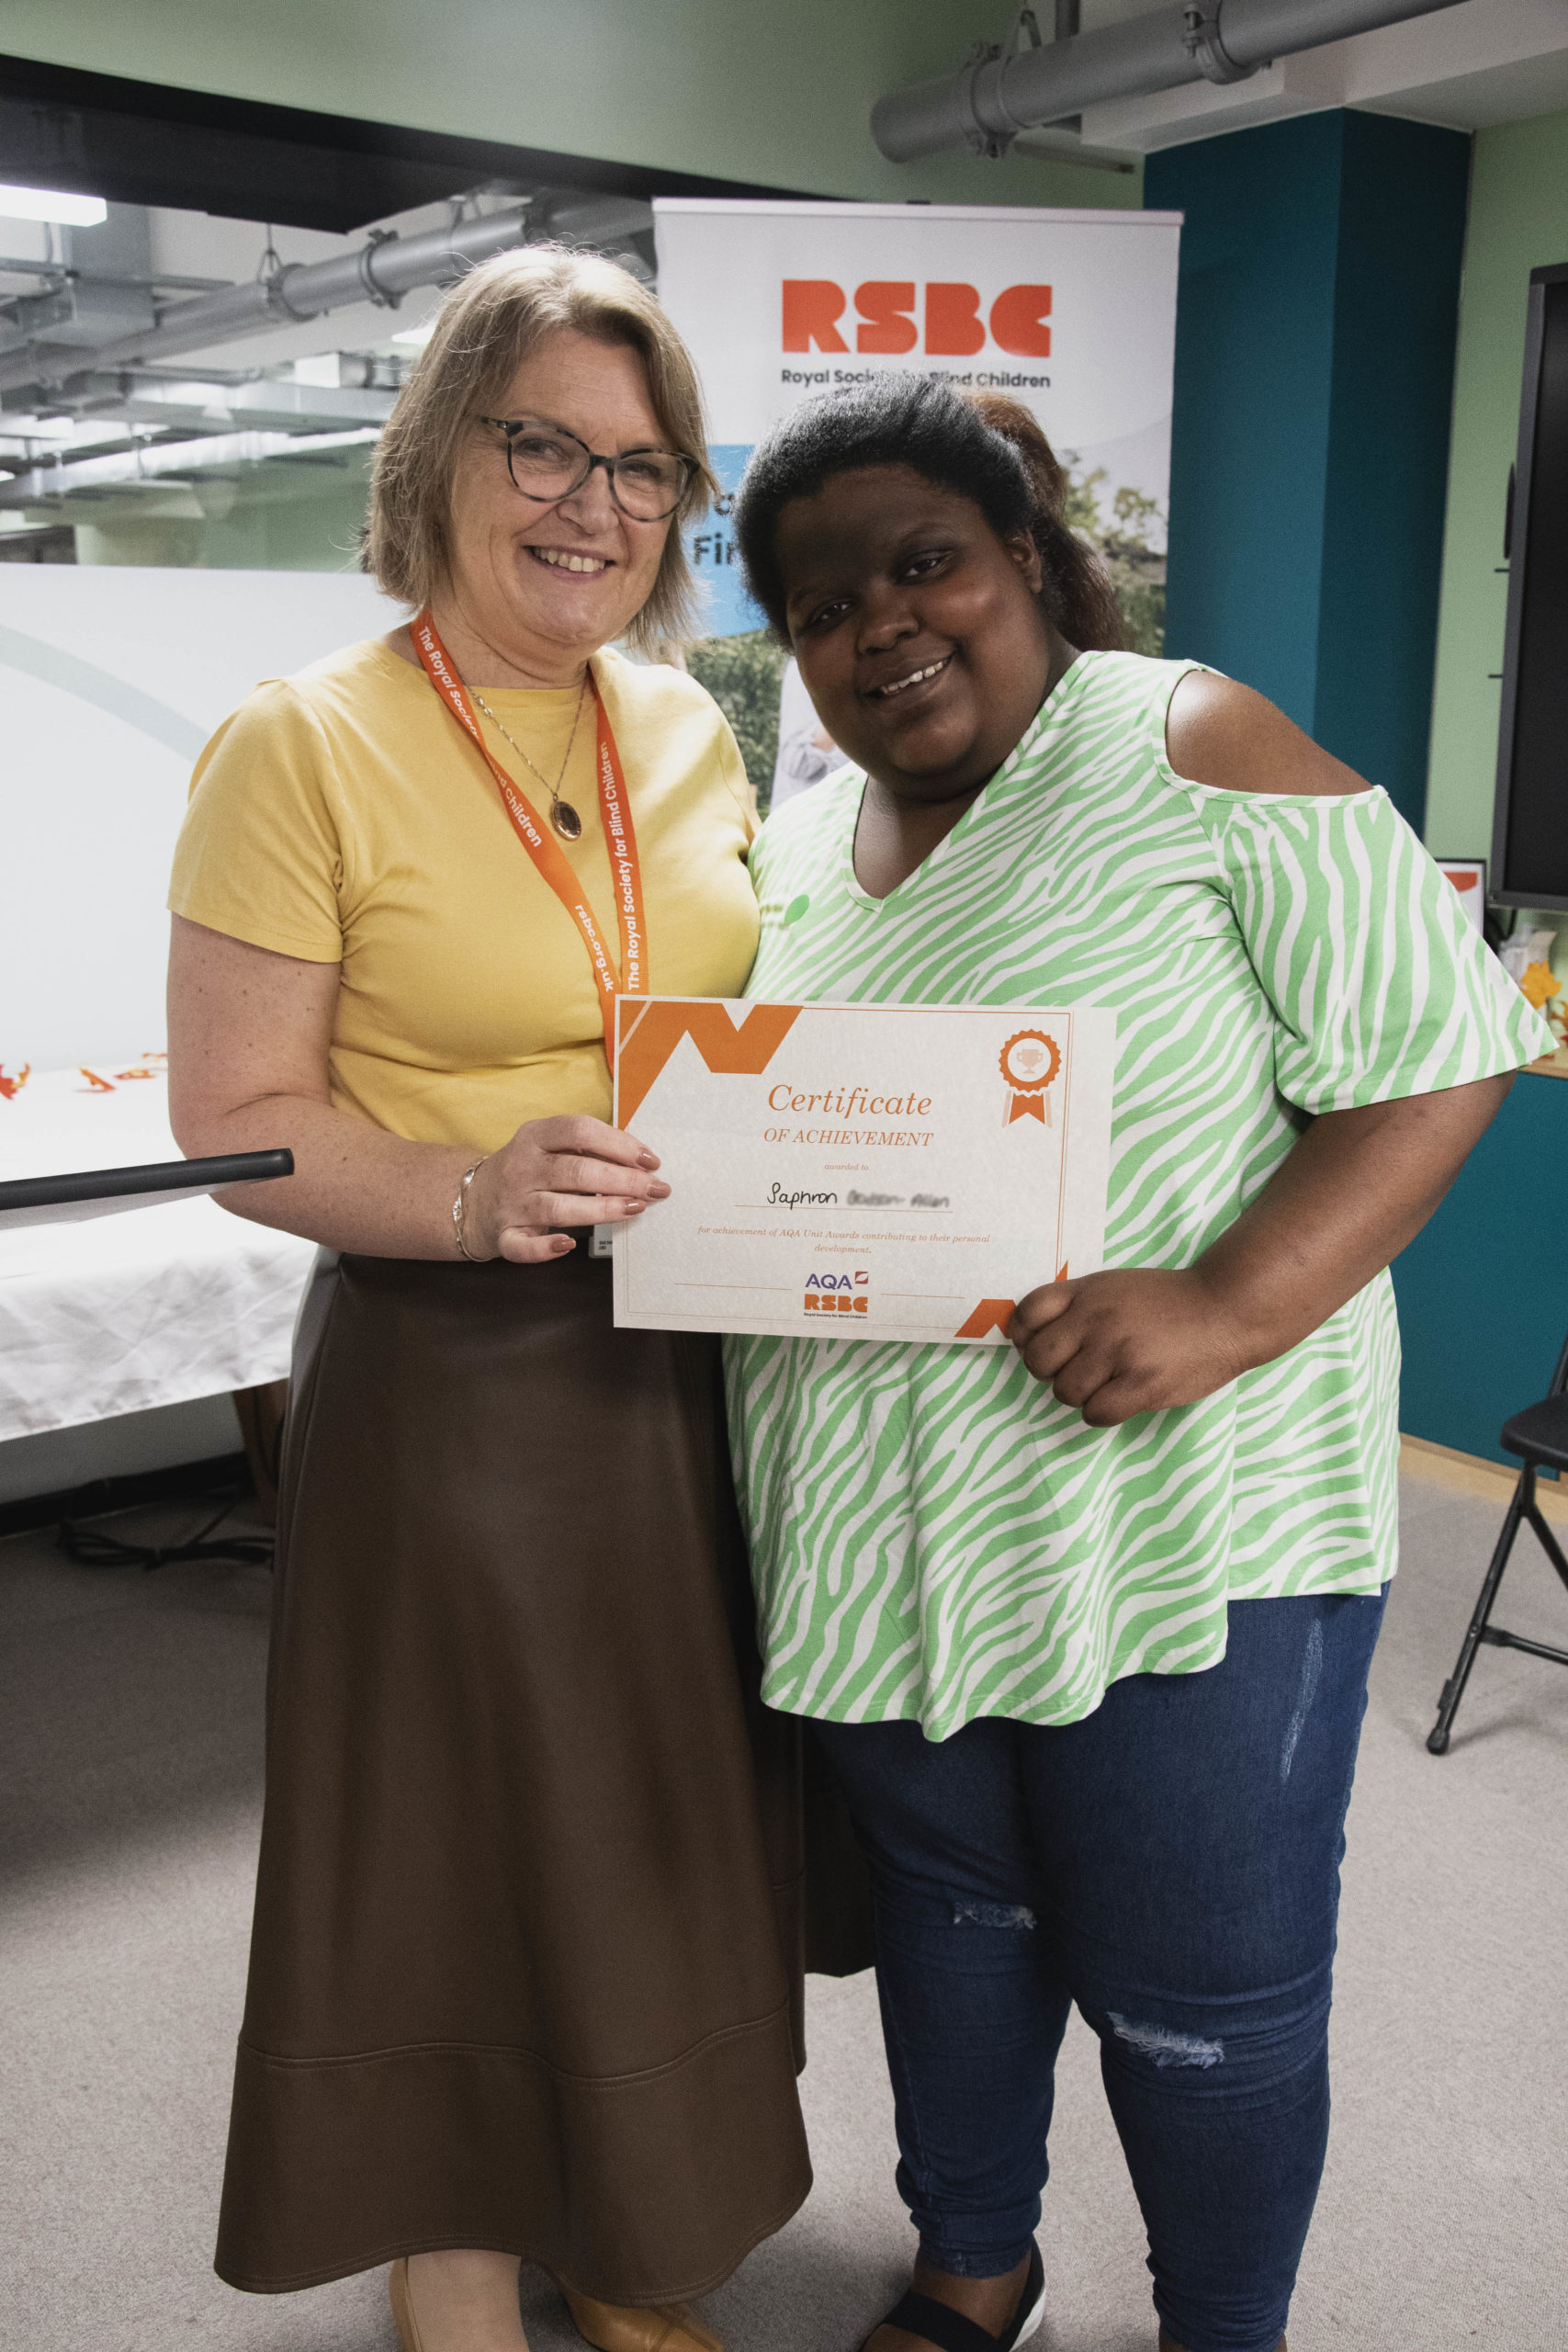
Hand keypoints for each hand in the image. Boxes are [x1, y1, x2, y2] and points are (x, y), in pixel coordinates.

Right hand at [463, 1115, 668, 1264]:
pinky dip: (545, 1249)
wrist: (473, 1199)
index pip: (579, 1131)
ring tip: (634, 1208)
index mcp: (534, 1136)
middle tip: (655, 1189)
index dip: (619, 1143)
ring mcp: (512, 1203)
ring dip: (601, 1209)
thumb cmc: (528, 1170)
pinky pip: (524, 1246)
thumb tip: (641, 1160)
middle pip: (577, 1171)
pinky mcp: (505, 1235)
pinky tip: (569, 1245)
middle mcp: (521, 1167)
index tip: (650, 1160)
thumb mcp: (549, 1146)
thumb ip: (587, 1148)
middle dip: (622, 1180)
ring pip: (558, 1207)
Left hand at [1008, 1268, 1250, 1427]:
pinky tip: (1120, 1399)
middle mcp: (1096, 1320)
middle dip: (1051, 1371)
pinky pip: (1094, 1413)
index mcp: (1086, 1292)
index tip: (1044, 1346)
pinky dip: (1101, 1412)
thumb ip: (1076, 1304)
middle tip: (1077, 1370)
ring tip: (1106, 1384)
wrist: (1226, 1309)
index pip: (1024, 1316)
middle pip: (1037, 1361)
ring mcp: (1117, 1352)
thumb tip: (1028, 1337)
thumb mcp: (1115, 1286)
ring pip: (1064, 1392)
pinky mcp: (1141, 1383)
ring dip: (1080, 1395)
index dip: (1024, 1338)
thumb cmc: (1169, 1302)